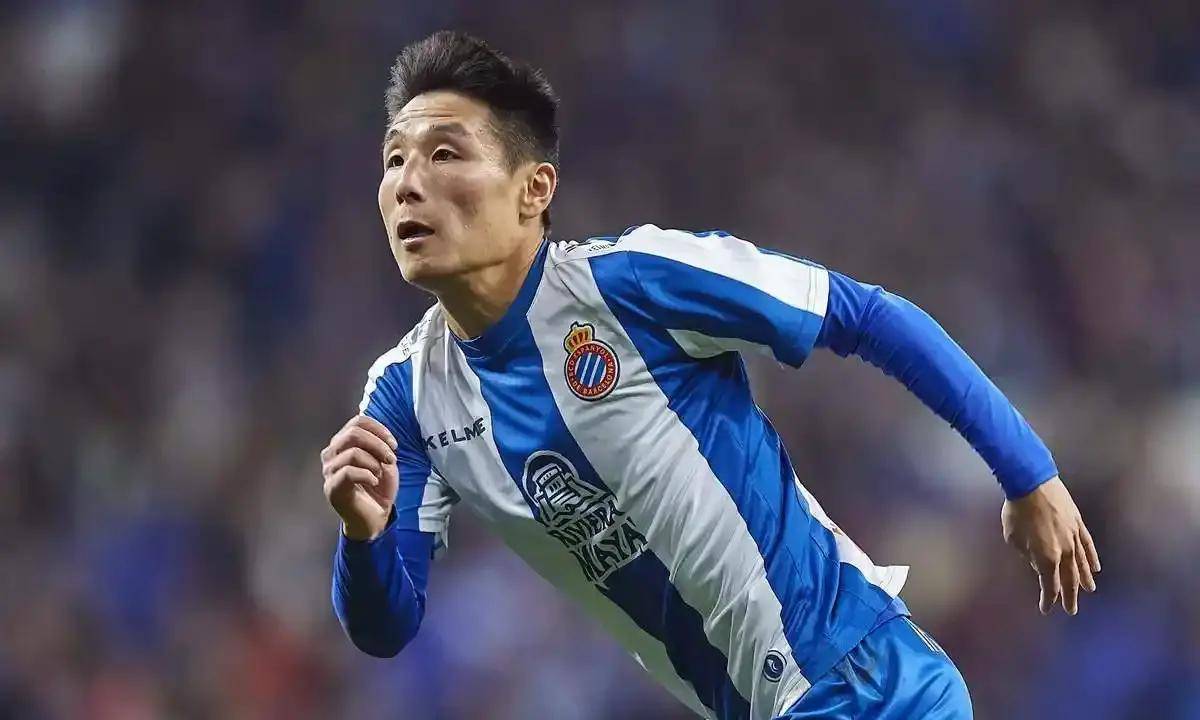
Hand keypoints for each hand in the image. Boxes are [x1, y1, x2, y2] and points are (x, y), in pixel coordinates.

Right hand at [321, 415, 398, 540]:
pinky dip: (367, 475)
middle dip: (378, 445)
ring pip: (353, 452)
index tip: (393, 445)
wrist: (376, 517)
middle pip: (353, 433)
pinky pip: (348, 472)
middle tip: (391, 459)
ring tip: (380, 474)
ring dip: (374, 462)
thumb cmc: (379, 488)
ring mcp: (329, 471)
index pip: (357, 422)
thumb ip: (380, 445)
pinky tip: (374, 482)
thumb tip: (380, 435)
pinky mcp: (331, 488)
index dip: (378, 429)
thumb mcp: (385, 461)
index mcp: (344, 443)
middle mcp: (332, 454)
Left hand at [1002, 476, 1100, 615]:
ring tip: (1088, 591)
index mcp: (1047, 557)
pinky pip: (1088, 545)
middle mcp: (1065, 551)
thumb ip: (1028, 556)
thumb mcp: (1014, 538)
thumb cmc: (1017, 512)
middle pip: (1069, 578)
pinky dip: (1092, 558)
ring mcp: (1074, 537)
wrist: (1032, 483)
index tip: (1047, 609)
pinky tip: (1095, 567)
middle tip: (1072, 610)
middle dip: (1069, 595)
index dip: (1049, 599)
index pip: (1050, 585)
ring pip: (1082, 564)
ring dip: (1084, 579)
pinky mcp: (1078, 524)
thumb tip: (1039, 564)